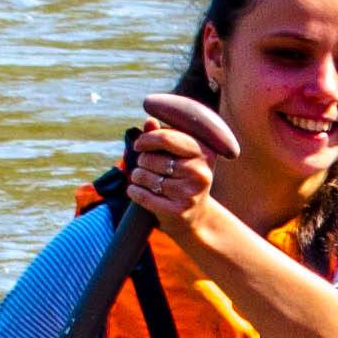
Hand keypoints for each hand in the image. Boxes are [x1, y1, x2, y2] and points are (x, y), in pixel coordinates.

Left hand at [119, 89, 236, 223]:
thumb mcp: (178, 156)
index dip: (146, 140)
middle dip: (141, 161)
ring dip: (137, 177)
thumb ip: (164, 137)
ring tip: (146, 180)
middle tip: (147, 167)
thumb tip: (150, 121)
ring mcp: (190, 193)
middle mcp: (200, 172)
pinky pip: (142, 195)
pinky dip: (134, 191)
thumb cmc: (182, 179)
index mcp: (204, 152)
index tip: (139, 145)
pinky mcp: (178, 210)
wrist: (196, 217)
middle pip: (150, 158)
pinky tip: (136, 191)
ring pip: (143, 176)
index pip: (166, 138)